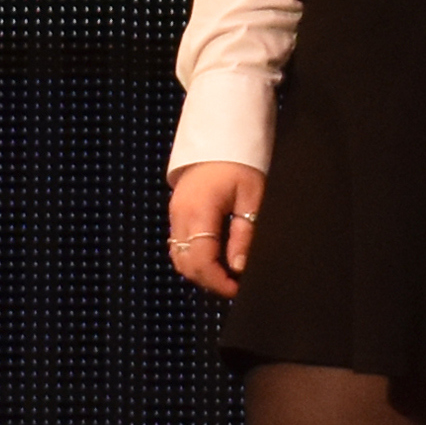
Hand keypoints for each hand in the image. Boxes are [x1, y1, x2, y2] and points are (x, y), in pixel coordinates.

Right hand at [168, 161, 266, 299]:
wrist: (221, 136)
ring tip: (226, 272)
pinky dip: (193, 257)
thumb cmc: (241, 164)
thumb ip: (244, 235)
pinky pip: (178, 244)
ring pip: (179, 257)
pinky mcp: (176, 212)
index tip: (237, 288)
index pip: (201, 261)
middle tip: (234, 284)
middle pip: (186, 264)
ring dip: (200, 270)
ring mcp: (174, 214)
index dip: (218, 281)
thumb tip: (238, 267)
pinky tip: (215, 256)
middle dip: (209, 280)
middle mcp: (180, 216)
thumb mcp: (251, 197)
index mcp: (199, 212)